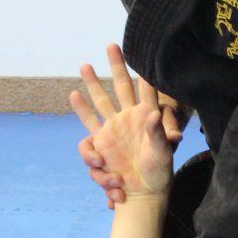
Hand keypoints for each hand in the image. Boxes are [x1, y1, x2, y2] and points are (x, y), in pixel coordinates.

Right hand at [76, 45, 181, 206]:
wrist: (142, 192)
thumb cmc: (159, 172)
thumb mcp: (163, 153)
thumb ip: (158, 133)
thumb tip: (153, 114)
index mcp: (147, 118)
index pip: (146, 91)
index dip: (144, 73)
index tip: (144, 53)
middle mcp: (129, 119)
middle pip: (121, 87)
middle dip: (115, 66)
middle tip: (111, 44)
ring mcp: (113, 129)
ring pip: (100, 101)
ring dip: (92, 83)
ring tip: (84, 64)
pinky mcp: (100, 143)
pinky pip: (88, 124)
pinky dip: (80, 110)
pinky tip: (74, 97)